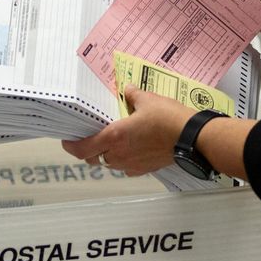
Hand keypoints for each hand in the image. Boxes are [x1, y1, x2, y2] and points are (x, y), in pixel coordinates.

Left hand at [61, 85, 193, 175]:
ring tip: (114, 141)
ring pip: (110, 164)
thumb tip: (128, 90)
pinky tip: (133, 149)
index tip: (67, 141)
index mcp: (114, 137)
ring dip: (107, 155)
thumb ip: (133, 95)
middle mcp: (119, 155)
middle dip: (90, 150)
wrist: (193, 139)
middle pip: (94, 158)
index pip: (83, 149)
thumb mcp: (148, 99)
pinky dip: (125, 160)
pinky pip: (127, 167)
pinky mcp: (144, 170)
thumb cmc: (169, 119)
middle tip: (91, 138)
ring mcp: (131, 165)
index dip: (71, 146)